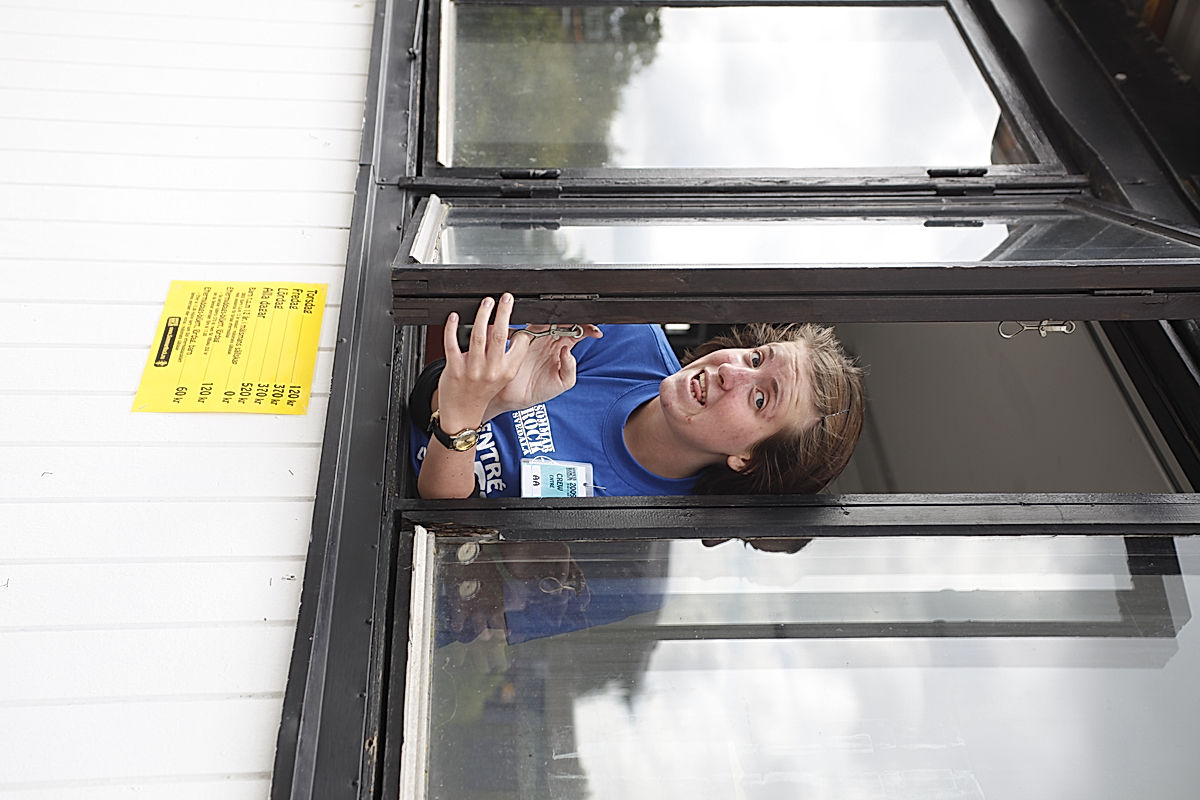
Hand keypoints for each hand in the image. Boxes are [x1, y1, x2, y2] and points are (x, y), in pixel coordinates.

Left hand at [434, 294, 531, 433]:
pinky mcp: (455, 368)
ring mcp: (472, 369)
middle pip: (500, 335)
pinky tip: (455, 317)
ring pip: (478, 336)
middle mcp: (492, 370)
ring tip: (486, 303)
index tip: (518, 311)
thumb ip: (506, 355)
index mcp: (507, 371)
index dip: (520, 326)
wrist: (462, 413)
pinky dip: (453, 328)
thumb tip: (502, 327)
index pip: (520, 344)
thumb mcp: (502, 377)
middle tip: (505, 298)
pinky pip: (452, 344)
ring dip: (482, 315)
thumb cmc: (482, 393)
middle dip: (504, 312)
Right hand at [484, 323, 601, 418]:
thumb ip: (570, 367)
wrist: (517, 397)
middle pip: (565, 322)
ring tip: (564, 324)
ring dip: (558, 319)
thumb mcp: (564, 383)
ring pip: (550, 320)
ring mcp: (537, 337)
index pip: (578, 332)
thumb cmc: (540, 390)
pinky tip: (546, 327)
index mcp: (562, 348)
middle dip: (574, 319)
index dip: (588, 330)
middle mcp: (551, 340)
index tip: (596, 333)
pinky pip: (532, 325)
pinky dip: (539, 322)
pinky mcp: (523, 337)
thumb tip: (567, 350)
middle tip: (579, 322)